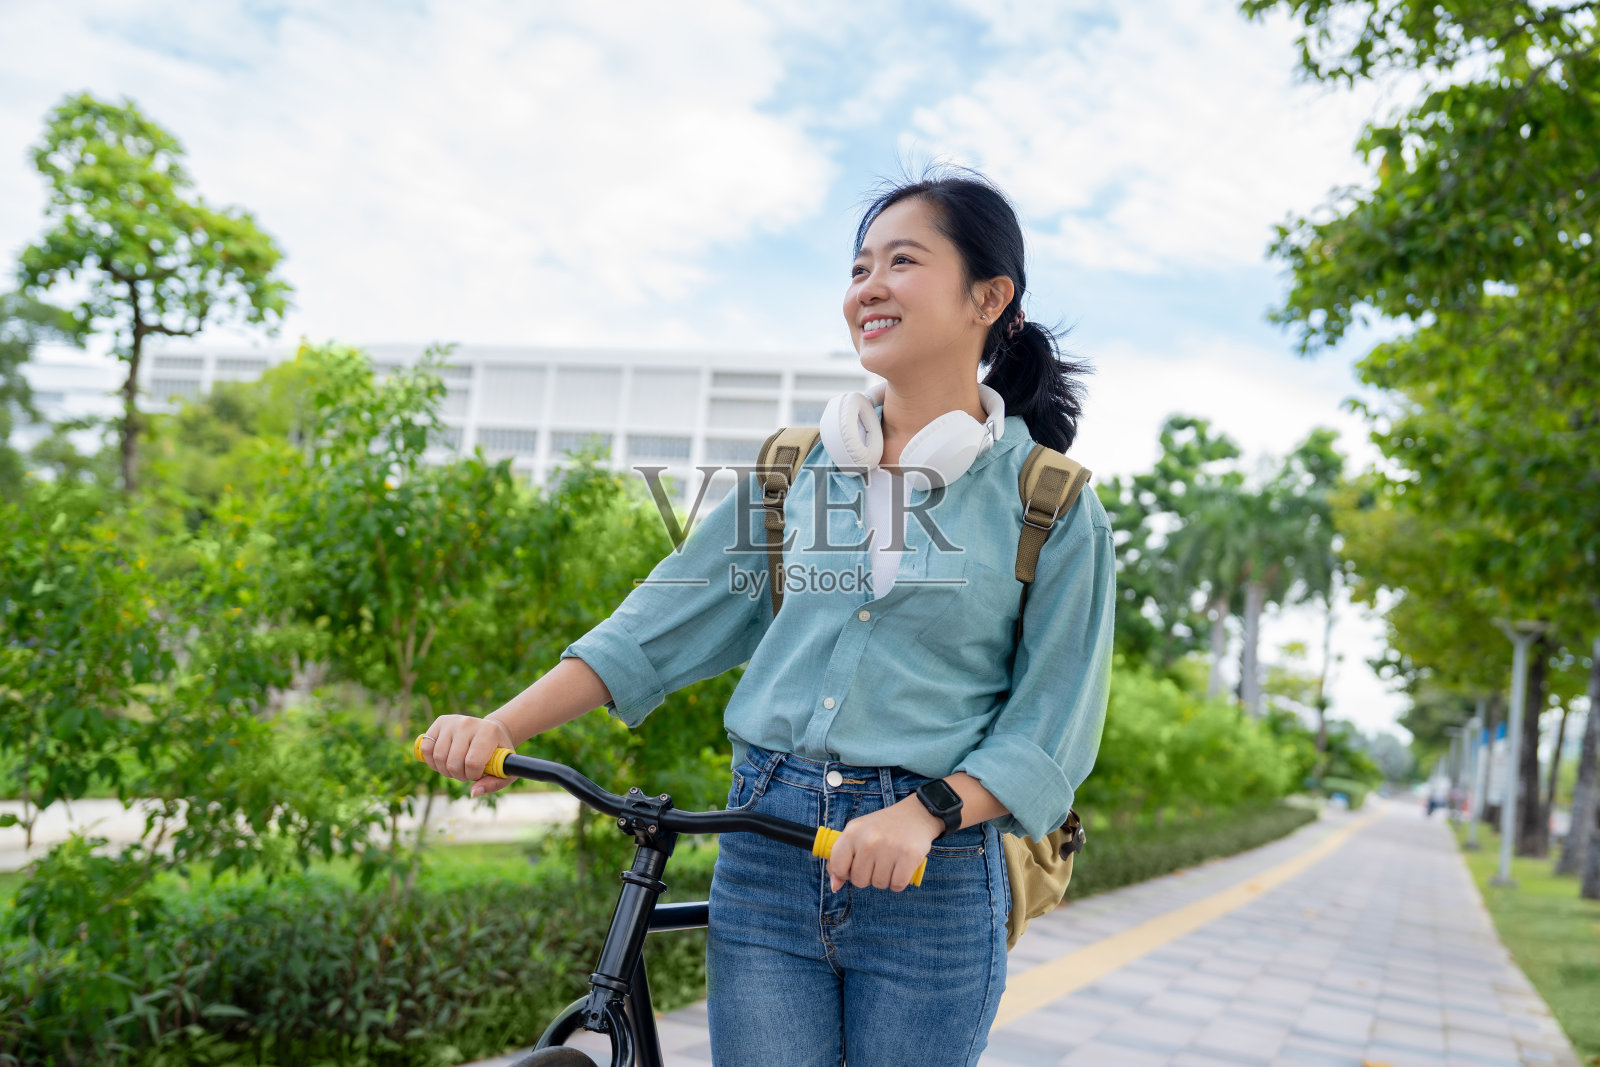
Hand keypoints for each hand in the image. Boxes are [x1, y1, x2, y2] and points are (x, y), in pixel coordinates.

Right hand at [417, 714, 516, 797]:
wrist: (491, 731)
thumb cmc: (498, 752)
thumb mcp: (504, 769)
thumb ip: (493, 784)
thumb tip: (473, 793)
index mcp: (488, 732)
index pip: (472, 762)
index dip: (473, 775)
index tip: (478, 774)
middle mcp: (469, 723)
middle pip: (453, 762)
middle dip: (459, 775)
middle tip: (467, 773)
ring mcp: (453, 721)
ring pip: (438, 756)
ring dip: (445, 770)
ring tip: (457, 767)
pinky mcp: (440, 722)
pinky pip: (426, 747)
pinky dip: (432, 761)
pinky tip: (444, 762)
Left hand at [826, 797, 944, 892]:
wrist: (916, 815)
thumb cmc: (883, 828)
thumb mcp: (858, 834)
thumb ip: (842, 858)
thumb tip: (835, 886)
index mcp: (852, 832)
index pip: (837, 867)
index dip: (845, 873)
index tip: (855, 866)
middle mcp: (869, 839)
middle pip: (859, 881)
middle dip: (868, 876)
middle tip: (877, 861)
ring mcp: (889, 847)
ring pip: (879, 884)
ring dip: (885, 879)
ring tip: (890, 861)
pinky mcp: (909, 856)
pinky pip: (897, 885)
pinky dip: (899, 882)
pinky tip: (900, 867)